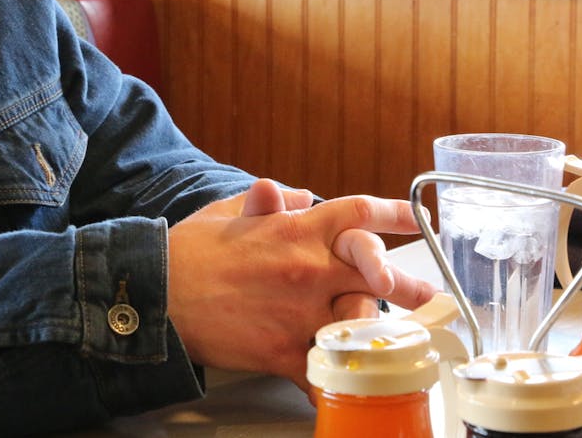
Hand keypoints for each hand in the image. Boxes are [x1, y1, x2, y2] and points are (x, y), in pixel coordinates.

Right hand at [165, 185, 434, 387]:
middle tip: (425, 295)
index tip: (416, 218)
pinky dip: (338, 378)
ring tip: (395, 337)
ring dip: (379, 329)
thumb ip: (270, 203)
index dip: (394, 213)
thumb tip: (299, 197)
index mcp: (296, 230)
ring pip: (359, 321)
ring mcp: (299, 311)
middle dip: (407, 285)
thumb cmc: (189, 252)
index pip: (358, 213)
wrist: (157, 294)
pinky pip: (324, 368)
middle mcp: (307, 268)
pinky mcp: (284, 350)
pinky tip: (352, 384)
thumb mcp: (229, 213)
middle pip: (376, 272)